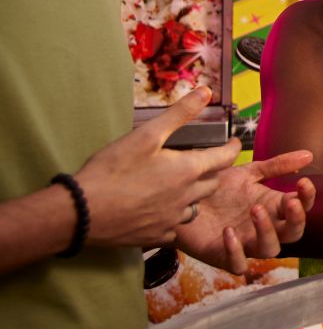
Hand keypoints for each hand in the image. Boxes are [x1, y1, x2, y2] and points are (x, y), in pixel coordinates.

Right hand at [75, 89, 242, 247]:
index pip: (225, 158)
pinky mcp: (155, 236)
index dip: (233, 148)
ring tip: (184, 187)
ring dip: (194, 196)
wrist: (82, 212)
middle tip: (207, 163)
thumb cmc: (113, 170)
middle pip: (213, 183)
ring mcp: (172, 220)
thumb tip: (206, 92)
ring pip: (195, 207)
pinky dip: (172, 218)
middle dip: (214, 172)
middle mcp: (187, 197)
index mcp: (188, 171)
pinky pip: (174, 228)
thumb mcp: (146, 135)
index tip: (235, 142)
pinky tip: (162, 212)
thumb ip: (179, 113)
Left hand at [175, 150, 316, 273]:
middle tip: (289, 202)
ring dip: (267, 232)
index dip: (307, 198)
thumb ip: (277, 165)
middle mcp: (264, 227)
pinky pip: (238, 264)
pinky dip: (236, 251)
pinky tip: (228, 232)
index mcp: (273, 207)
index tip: (303, 182)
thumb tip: (309, 155)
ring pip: (270, 250)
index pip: (301, 207)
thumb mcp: (248, 173)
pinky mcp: (223, 256)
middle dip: (296, 219)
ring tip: (255, 210)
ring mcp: (246, 244)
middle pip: (293, 233)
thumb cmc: (218, 189)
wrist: (182, 201)